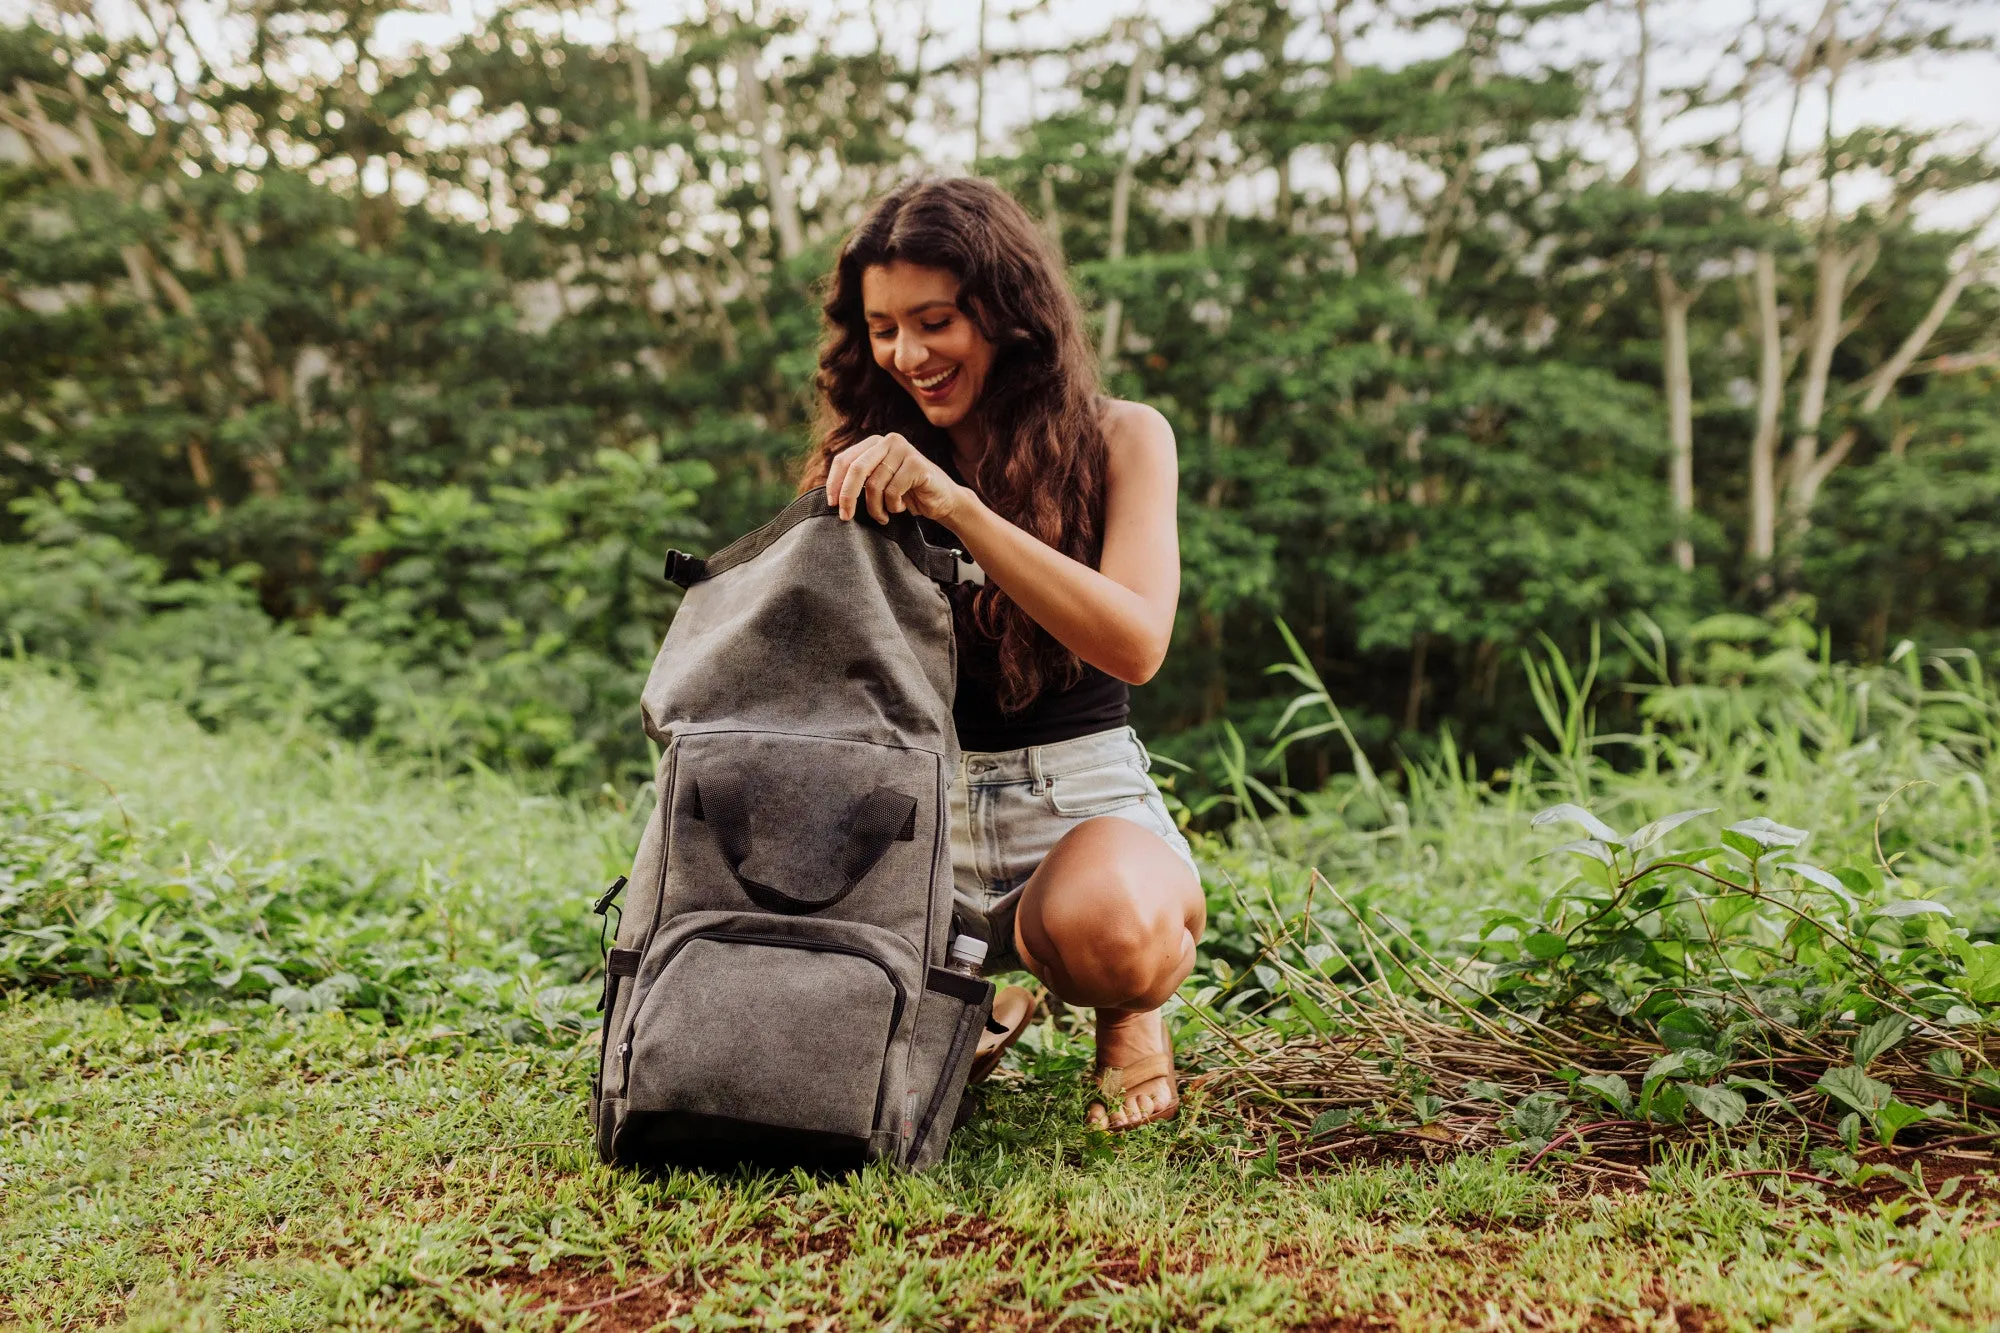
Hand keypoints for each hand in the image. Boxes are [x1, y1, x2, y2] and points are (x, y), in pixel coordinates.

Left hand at [824, 432, 967, 524]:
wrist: (943, 501)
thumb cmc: (907, 495)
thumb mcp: (878, 484)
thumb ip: (859, 480)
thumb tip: (830, 494)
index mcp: (874, 443)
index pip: (844, 459)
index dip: (834, 482)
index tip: (831, 504)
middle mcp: (888, 441)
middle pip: (856, 468)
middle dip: (847, 495)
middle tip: (845, 517)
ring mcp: (904, 450)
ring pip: (874, 484)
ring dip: (876, 508)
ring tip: (884, 515)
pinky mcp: (916, 464)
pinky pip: (893, 490)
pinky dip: (893, 506)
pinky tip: (902, 507)